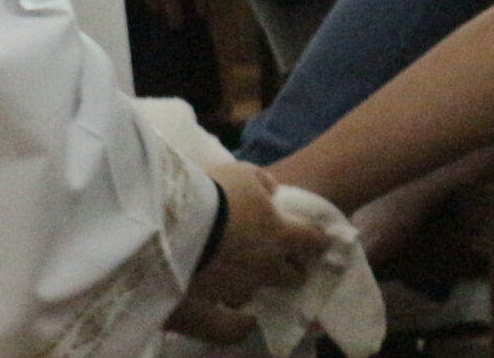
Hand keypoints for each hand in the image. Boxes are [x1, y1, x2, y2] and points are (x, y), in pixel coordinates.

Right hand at [184, 160, 326, 316]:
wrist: (177, 222)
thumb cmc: (216, 192)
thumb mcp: (244, 173)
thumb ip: (263, 182)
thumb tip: (272, 191)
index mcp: (280, 235)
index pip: (312, 241)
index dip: (317, 239)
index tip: (317, 238)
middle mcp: (266, 267)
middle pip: (293, 276)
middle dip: (293, 267)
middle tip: (285, 259)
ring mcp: (240, 288)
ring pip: (259, 292)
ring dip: (258, 283)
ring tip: (245, 275)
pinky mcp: (214, 305)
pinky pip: (230, 319)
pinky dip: (234, 313)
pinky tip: (229, 306)